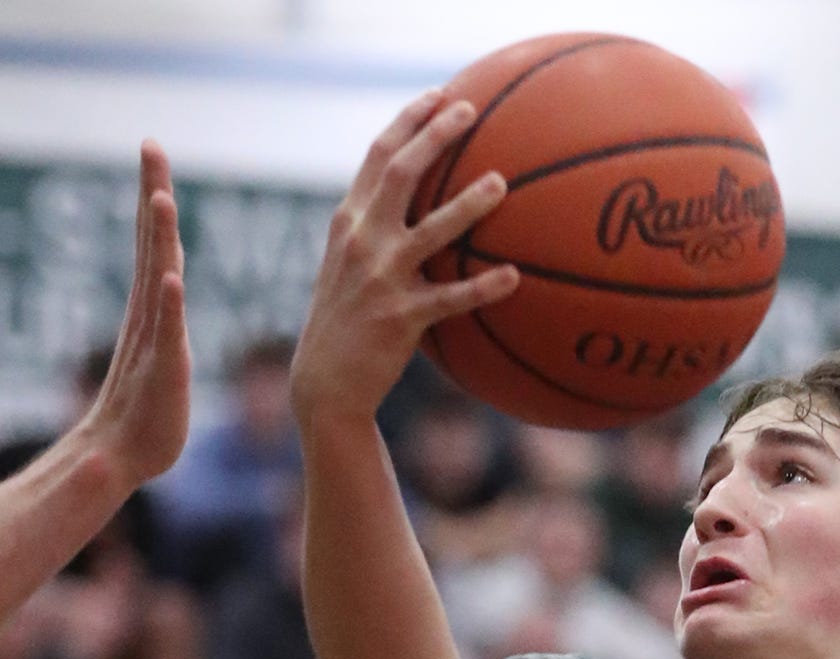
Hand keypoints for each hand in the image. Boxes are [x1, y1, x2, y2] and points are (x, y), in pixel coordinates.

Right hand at [79, 142, 191, 490]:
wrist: (119, 457)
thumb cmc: (146, 414)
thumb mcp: (164, 353)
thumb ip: (166, 314)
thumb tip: (168, 276)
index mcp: (152, 307)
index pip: (153, 240)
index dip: (153, 193)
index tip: (151, 148)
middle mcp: (149, 315)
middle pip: (150, 243)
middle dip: (152, 192)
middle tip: (150, 146)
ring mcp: (153, 341)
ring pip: (157, 279)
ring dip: (158, 239)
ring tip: (160, 198)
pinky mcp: (163, 372)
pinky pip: (166, 333)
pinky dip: (168, 303)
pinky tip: (170, 277)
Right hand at [290, 90, 518, 425]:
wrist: (326, 382)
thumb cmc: (346, 320)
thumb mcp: (347, 265)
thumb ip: (374, 228)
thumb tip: (418, 199)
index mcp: (350, 223)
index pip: (378, 156)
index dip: (409, 121)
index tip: (440, 95)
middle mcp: (362, 243)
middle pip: (400, 173)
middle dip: (435, 136)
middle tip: (471, 111)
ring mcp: (381, 280)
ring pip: (429, 231)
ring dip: (466, 204)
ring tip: (499, 184)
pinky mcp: (401, 319)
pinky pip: (450, 298)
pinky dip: (482, 287)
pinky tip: (513, 277)